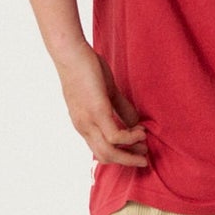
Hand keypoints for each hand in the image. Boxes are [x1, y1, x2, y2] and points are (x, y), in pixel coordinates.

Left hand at [55, 42, 148, 167]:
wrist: (70, 53)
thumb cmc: (86, 69)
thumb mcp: (106, 92)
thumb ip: (120, 108)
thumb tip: (135, 122)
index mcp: (84, 124)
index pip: (100, 151)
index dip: (120, 156)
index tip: (138, 151)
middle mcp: (84, 127)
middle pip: (105, 156)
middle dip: (127, 160)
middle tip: (145, 156)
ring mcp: (88, 121)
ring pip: (109, 152)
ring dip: (129, 154)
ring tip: (145, 146)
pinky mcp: (97, 111)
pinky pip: (115, 136)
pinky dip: (130, 138)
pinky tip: (140, 130)